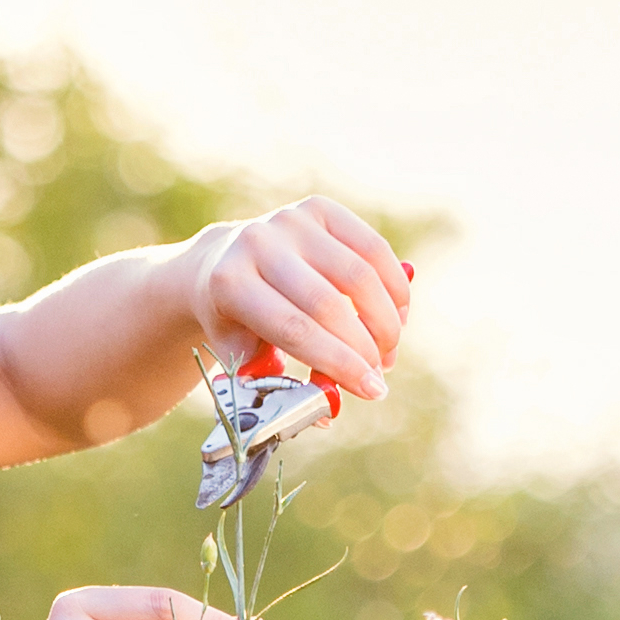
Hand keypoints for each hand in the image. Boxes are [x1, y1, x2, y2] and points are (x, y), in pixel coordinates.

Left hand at [183, 199, 411, 403]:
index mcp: (230, 284)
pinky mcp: (318, 208)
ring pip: (358, 276)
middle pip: (328, 304)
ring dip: (385, 321)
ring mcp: (289, 221)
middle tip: (380, 378)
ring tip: (388, 352)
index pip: (294, 329)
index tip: (371, 390)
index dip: (339, 363)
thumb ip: (281, 383)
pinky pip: (373, 248)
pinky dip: (393, 286)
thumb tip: (328, 410)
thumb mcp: (243, 356)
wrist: (222, 262)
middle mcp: (256, 243)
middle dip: (365, 348)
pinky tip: (396, 316)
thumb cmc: (238, 321)